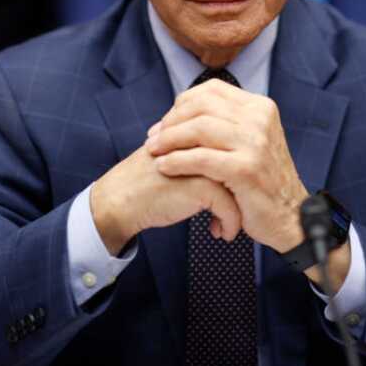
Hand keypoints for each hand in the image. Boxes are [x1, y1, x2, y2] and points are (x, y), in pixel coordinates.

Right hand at [90, 144, 241, 255]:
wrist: (120, 200)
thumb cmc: (146, 182)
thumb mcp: (177, 158)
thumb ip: (200, 155)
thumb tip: (231, 165)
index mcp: (198, 132)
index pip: (237, 150)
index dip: (240, 177)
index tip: (239, 197)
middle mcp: (204, 143)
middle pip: (242, 166)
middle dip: (245, 193)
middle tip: (243, 211)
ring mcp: (204, 162)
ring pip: (241, 185)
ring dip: (240, 210)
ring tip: (230, 225)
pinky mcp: (200, 185)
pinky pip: (230, 206)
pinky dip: (230, 223)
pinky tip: (220, 233)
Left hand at [147, 80, 350, 292]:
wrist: (290, 217)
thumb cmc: (262, 182)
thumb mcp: (251, 141)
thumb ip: (226, 123)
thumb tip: (182, 110)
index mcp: (260, 107)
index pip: (211, 90)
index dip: (182, 104)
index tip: (164, 123)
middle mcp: (260, 119)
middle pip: (201, 106)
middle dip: (171, 121)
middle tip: (153, 139)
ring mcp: (255, 143)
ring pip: (199, 129)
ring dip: (169, 140)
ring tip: (153, 152)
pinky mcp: (246, 169)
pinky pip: (201, 158)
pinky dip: (176, 161)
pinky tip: (164, 167)